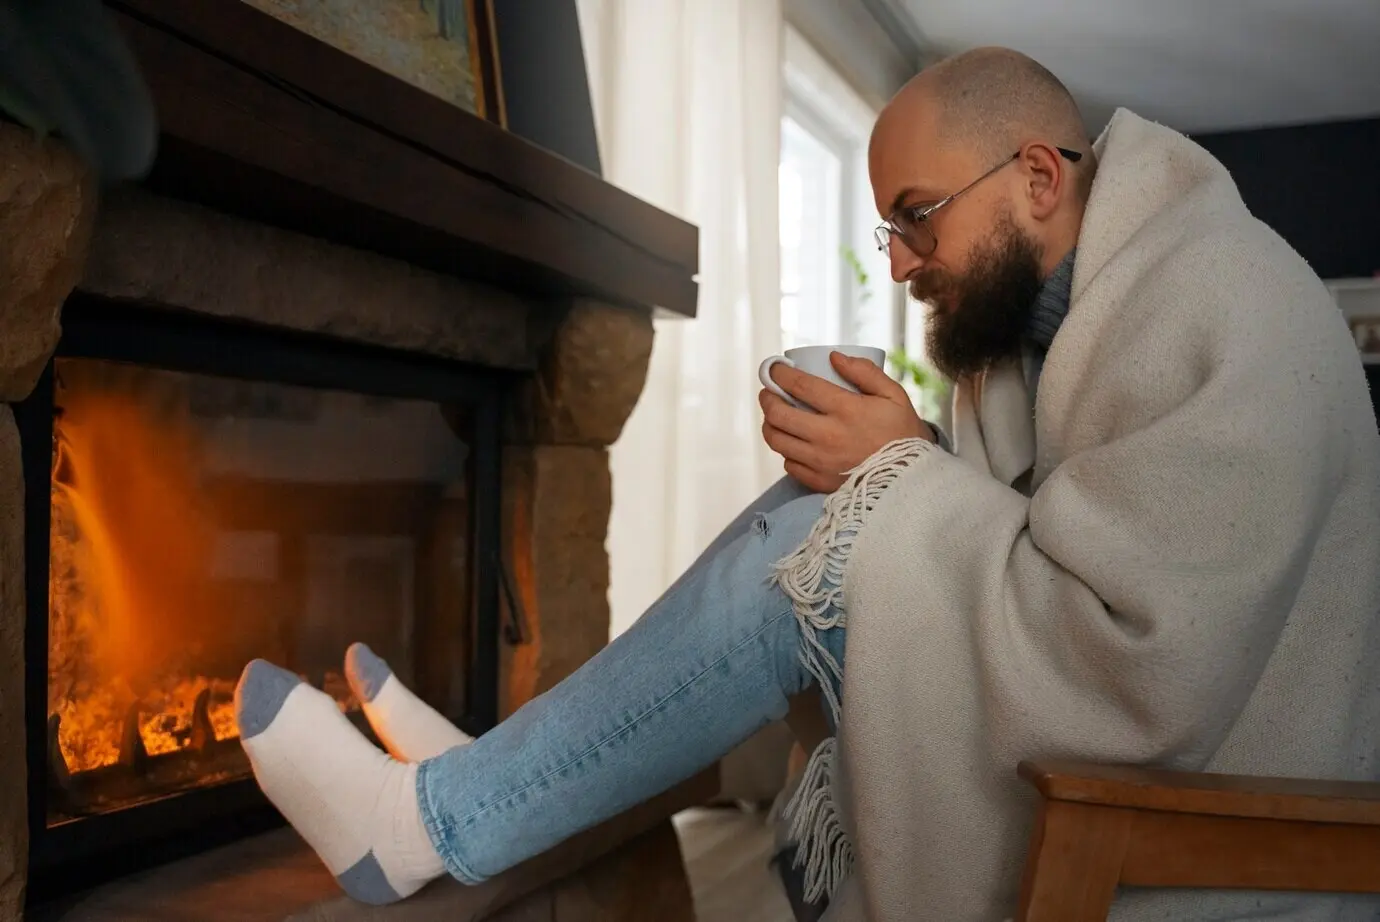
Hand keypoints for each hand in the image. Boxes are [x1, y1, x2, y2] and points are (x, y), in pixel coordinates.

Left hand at [759, 352, 932, 492]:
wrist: (912, 477)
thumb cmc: (902, 432)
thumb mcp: (893, 395)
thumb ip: (865, 372)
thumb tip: (833, 356)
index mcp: (846, 410)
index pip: (800, 386)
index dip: (779, 374)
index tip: (774, 369)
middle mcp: (828, 436)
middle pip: (779, 415)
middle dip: (767, 398)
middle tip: (768, 392)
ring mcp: (821, 462)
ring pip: (778, 441)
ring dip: (769, 425)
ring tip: (774, 417)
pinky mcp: (821, 482)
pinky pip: (789, 465)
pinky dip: (786, 452)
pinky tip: (792, 443)